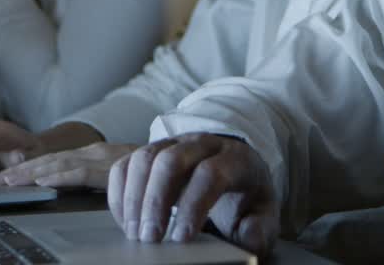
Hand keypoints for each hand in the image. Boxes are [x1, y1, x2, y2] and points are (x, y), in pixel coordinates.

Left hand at [0, 141, 138, 187]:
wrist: (179, 160)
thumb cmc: (150, 173)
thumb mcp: (118, 175)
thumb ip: (99, 178)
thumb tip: (79, 190)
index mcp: (92, 154)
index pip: (53, 160)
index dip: (28, 167)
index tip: (6, 176)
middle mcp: (93, 152)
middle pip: (49, 160)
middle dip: (21, 170)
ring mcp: (101, 158)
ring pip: (58, 164)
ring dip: (31, 173)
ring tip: (9, 181)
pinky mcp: (109, 168)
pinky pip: (80, 173)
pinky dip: (59, 176)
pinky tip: (43, 181)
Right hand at [108, 133, 277, 253]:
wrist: (236, 172)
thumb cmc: (246, 198)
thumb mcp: (263, 215)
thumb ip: (260, 229)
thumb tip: (247, 236)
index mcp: (235, 158)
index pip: (209, 174)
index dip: (192, 206)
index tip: (180, 238)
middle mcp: (203, 144)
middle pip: (170, 160)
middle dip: (155, 201)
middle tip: (149, 239)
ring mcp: (174, 143)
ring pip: (144, 158)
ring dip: (133, 198)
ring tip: (135, 234)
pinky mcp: (152, 152)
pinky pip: (126, 165)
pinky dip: (120, 194)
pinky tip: (127, 221)